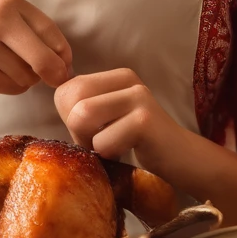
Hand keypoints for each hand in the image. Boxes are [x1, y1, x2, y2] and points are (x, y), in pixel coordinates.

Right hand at [0, 0, 72, 95]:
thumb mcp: (5, 15)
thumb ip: (36, 34)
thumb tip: (66, 67)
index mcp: (10, 4)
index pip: (51, 32)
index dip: (64, 55)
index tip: (65, 66)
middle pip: (43, 60)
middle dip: (53, 74)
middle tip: (54, 81)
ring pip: (24, 77)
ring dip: (25, 80)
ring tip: (10, 69)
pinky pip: (6, 87)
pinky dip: (8, 86)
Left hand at [54, 68, 184, 177]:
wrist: (181, 162)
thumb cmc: (137, 145)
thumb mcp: (108, 119)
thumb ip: (81, 107)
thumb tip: (55, 99)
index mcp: (115, 76)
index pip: (65, 90)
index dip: (70, 119)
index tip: (96, 133)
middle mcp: (127, 79)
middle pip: (70, 100)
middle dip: (78, 131)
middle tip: (102, 143)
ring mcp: (138, 96)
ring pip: (82, 116)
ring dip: (92, 144)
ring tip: (114, 148)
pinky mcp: (145, 120)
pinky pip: (103, 142)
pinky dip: (110, 156)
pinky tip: (129, 154)